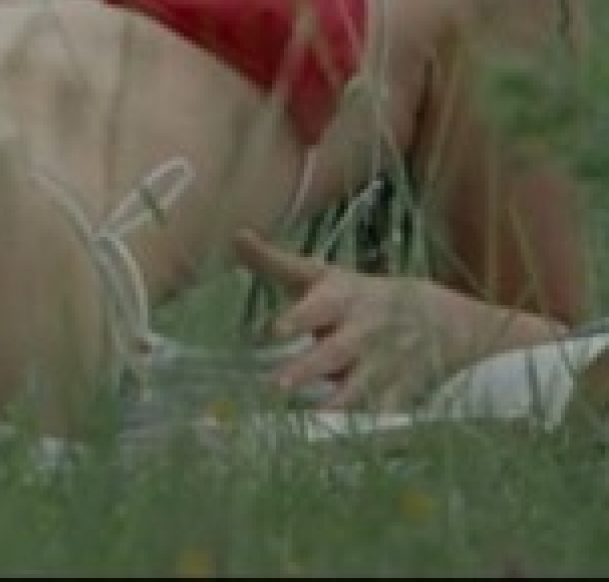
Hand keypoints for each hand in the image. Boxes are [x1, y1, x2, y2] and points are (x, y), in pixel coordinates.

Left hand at [233, 227, 459, 410]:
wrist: (442, 319)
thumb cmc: (360, 296)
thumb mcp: (322, 276)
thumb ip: (276, 262)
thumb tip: (236, 236)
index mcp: (341, 298)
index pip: (319, 306)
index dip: (299, 317)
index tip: (275, 329)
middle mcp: (362, 331)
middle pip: (333, 352)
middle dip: (307, 370)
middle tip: (275, 386)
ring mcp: (383, 366)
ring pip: (358, 388)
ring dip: (333, 405)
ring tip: (304, 422)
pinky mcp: (400, 395)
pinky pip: (383, 415)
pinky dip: (366, 430)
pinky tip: (344, 442)